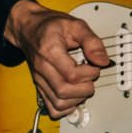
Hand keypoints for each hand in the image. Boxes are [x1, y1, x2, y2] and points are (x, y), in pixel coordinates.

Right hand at [6, 0, 107, 116]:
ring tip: (82, 85)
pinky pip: (52, 107)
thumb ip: (92, 41)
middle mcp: (42, 68)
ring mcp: (40, 78)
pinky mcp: (40, 85)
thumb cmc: (50, 26)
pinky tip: (74, 96)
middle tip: (90, 77)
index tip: (95, 65)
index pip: (71, 75)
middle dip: (85, 88)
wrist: (28, 28)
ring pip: (58, 102)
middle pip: (64, 91)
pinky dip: (66, 107)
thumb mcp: (75, 25)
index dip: (89, 73)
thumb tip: (103, 61)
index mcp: (50, 51)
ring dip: (77, 99)